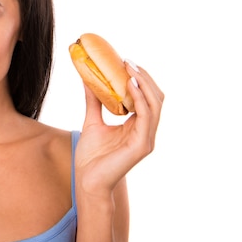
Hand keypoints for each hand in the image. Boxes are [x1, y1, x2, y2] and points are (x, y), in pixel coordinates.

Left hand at [74, 61, 163, 195]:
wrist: (87, 180)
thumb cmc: (90, 156)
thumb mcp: (92, 121)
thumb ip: (94, 102)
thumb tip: (88, 79)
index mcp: (137, 126)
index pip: (146, 98)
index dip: (140, 79)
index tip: (125, 62)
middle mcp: (146, 132)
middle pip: (155, 98)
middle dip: (144, 77)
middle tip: (128, 61)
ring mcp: (146, 139)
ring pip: (154, 105)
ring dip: (143, 84)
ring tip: (129, 68)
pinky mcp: (142, 145)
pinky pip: (145, 117)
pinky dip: (139, 99)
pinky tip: (130, 85)